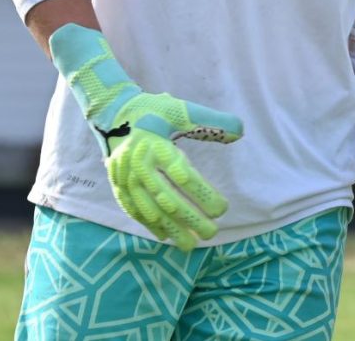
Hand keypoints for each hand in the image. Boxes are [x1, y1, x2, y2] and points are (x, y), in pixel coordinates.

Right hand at [49, 24, 242, 250]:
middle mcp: (138, 165)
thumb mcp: (182, 110)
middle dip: (190, 218)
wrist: (114, 113)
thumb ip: (211, 121)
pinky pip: (133, 210)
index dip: (202, 194)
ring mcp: (125, 178)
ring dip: (171, 229)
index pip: (182, 174)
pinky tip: (165, 236)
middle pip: (166, 198)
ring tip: (191, 245)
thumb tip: (240, 132)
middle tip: (213, 233)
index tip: (222, 209)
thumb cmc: (155, 111)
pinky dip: (149, 225)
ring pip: (149, 209)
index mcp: (156, 145)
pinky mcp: (118, 186)